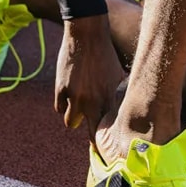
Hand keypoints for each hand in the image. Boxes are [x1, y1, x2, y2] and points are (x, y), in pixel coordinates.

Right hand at [54, 16, 125, 139]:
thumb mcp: (118, 75)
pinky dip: (64, 105)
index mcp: (108, 98)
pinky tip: (69, 97)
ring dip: (75, 118)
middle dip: (92, 139)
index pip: (107, 129)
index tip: (106, 150)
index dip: (105, 141)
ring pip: (70, 122)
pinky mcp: (61, 89)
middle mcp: (92, 101)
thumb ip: (118, 94)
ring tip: (79, 110)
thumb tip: (125, 105)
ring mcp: (75, 96)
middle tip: (93, 143)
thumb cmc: (105, 54)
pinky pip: (59, 107)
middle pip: (89, 133)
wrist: (86, 36)